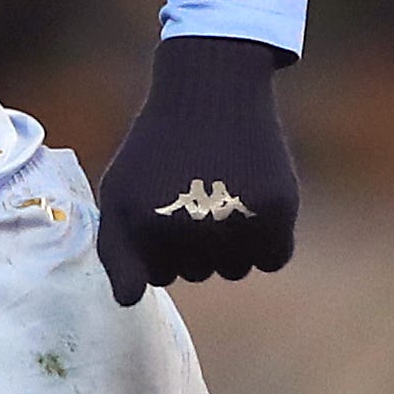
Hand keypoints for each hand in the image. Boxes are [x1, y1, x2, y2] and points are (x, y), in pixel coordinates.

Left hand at [94, 37, 299, 306]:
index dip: (161, 243)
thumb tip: (128, 304)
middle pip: (199, 274)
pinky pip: (274, 258)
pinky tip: (251, 201)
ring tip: (220, 192)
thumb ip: (115, 253)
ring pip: (236, 270)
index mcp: (148, 229)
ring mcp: (238, 223)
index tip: (163, 203)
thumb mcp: (119, 191)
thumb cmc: (159, 146)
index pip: (160, 276)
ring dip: (231, 244)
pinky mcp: (278, 211)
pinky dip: (266, 239)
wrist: (212, 89)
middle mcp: (193, 232)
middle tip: (194, 189)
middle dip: (195, 242)